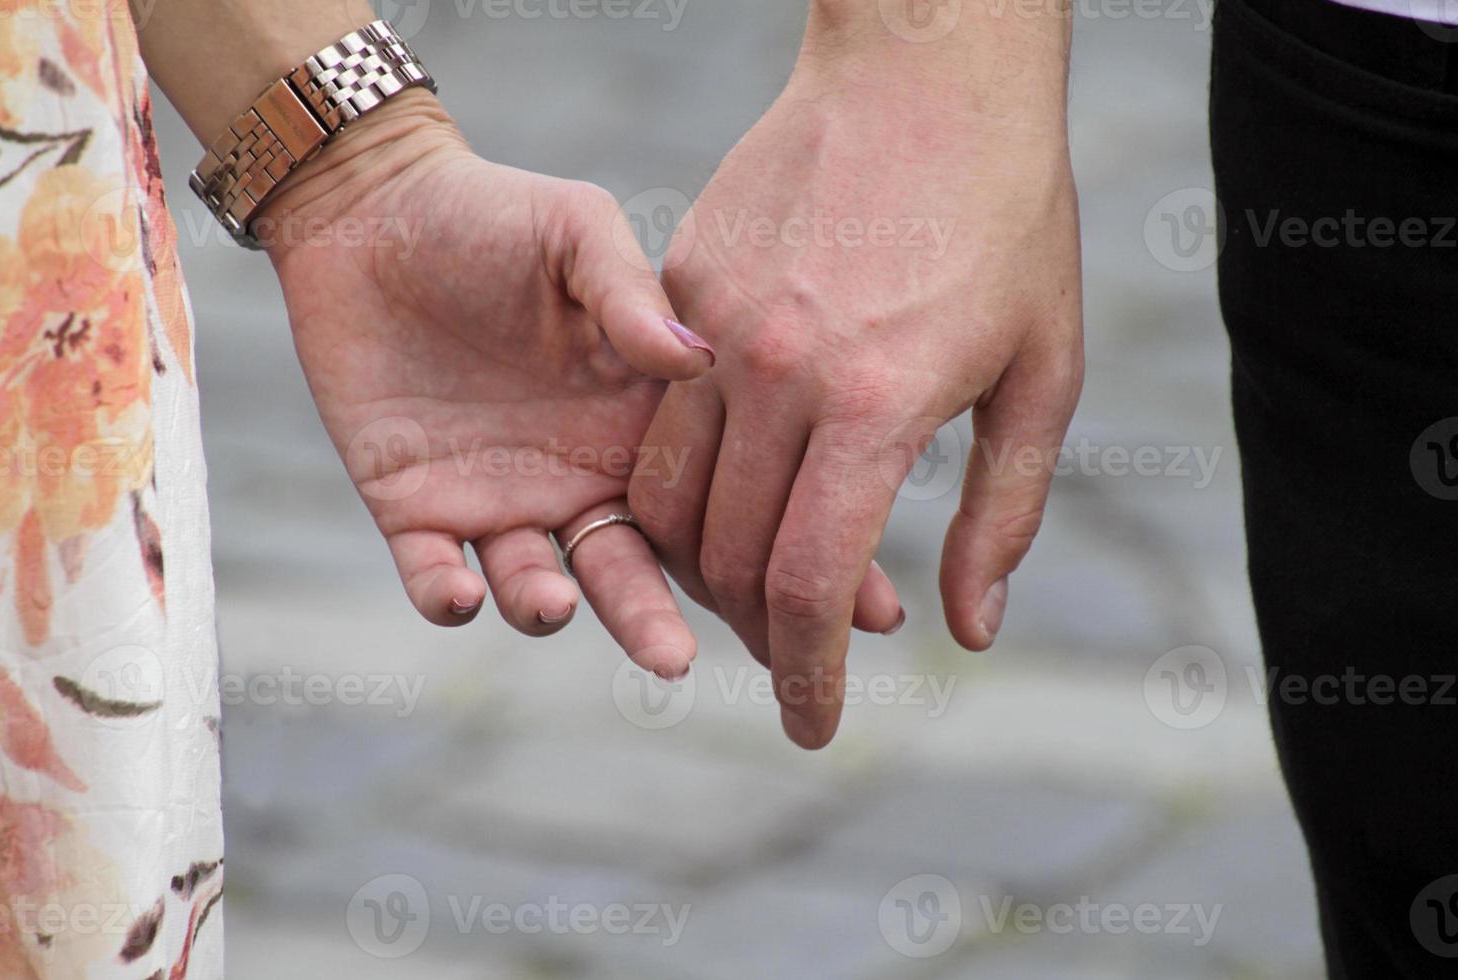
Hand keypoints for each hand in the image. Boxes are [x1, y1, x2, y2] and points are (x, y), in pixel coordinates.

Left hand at [262, 91, 712, 677]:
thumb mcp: (577, 233)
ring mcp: (499, 501)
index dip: (770, 549)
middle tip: (680, 660)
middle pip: (630, 570)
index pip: (712, 503)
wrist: (372, 212)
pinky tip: (461, 596)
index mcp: (634, 423)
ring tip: (558, 602)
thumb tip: (701, 360)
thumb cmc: (490, 215)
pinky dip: (448, 597)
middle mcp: (579, 477)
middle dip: (656, 620)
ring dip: (550, 607)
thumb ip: (632, 295)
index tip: (839, 604)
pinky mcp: (414, 510)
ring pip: (539, 586)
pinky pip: (433, 575)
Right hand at [628, 17, 1083, 745]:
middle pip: (729, 557)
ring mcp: (715, 326)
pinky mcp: (682, 287)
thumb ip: (1001, 514)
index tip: (814, 724)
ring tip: (755, 589)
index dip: (807, 674)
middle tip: (794, 659)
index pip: (809, 584)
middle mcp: (774, 373)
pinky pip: (660, 419)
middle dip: (758, 635)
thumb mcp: (1041, 372)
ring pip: (669, 496)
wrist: (925, 69)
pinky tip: (730, 489)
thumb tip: (966, 630)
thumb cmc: (1007, 217)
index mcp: (869, 404)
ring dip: (703, 568)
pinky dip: (684, 481)